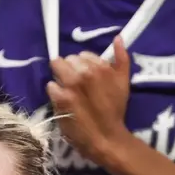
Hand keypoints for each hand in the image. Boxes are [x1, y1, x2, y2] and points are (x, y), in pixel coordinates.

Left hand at [46, 36, 132, 163]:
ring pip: (56, 68)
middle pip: (67, 59)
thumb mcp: (124, 82)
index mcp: (101, 66)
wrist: (105, 137)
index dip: (83, 66)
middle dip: (70, 69)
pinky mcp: (60, 98)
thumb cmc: (115, 110)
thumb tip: (117, 37)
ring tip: (68, 92)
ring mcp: (70, 84)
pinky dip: (55, 92)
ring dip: (60, 78)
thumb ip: (121, 58)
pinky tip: (63, 101)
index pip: (82, 55)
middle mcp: (85, 72)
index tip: (87, 77)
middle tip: (76, 84)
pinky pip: (51, 86)